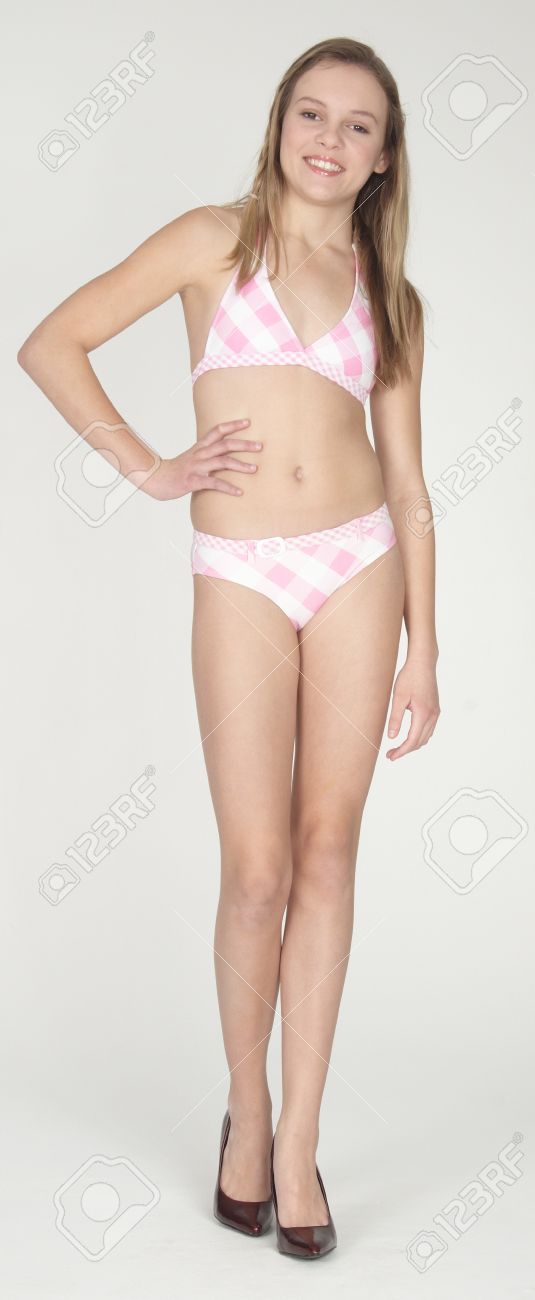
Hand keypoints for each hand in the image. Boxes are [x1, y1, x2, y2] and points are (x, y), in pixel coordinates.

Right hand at [142, 419, 261, 500]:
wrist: (156, 479)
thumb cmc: (177, 470)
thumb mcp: (193, 457)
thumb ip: (208, 454)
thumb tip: (225, 455)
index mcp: (200, 447)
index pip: (218, 431)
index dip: (233, 425)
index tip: (248, 422)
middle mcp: (200, 454)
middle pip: (225, 445)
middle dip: (243, 444)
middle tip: (260, 446)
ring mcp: (197, 467)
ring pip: (222, 462)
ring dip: (240, 465)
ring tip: (254, 469)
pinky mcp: (193, 481)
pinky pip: (214, 483)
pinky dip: (228, 487)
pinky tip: (239, 491)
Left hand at [386, 654, 439, 760]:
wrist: (423, 663)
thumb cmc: (409, 677)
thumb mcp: (398, 697)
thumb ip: (395, 718)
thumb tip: (392, 737)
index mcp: (423, 714)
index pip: (412, 740)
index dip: (401, 751)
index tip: (391, 756)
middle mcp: (433, 715)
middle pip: (420, 741)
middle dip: (406, 750)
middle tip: (391, 754)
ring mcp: (436, 712)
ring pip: (426, 736)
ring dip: (413, 744)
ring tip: (398, 747)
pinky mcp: (435, 708)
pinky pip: (429, 729)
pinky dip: (420, 736)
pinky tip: (410, 735)